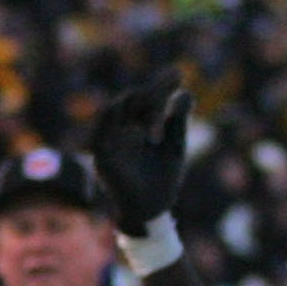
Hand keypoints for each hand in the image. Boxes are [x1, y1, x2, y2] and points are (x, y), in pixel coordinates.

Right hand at [91, 70, 190, 231]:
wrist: (151, 212)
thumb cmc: (163, 181)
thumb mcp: (175, 146)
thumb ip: (177, 121)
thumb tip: (185, 92)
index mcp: (136, 127)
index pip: (144, 100)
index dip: (160, 86)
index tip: (178, 72)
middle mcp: (119, 132)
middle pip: (131, 101)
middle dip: (152, 89)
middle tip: (173, 78)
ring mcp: (107, 144)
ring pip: (116, 112)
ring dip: (137, 103)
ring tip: (158, 96)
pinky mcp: (100, 159)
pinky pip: (103, 135)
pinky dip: (117, 124)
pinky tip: (141, 122)